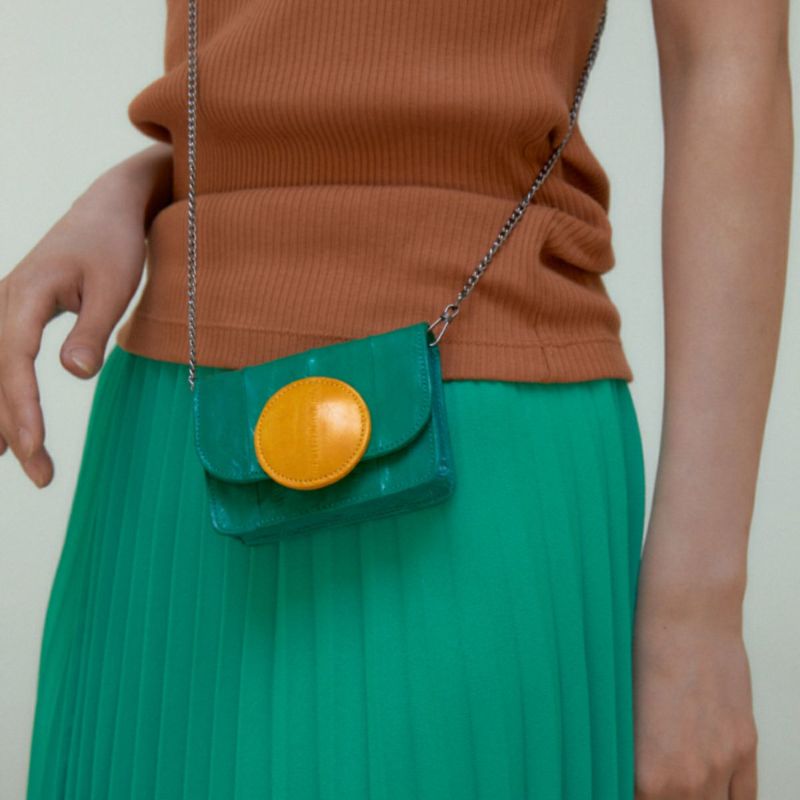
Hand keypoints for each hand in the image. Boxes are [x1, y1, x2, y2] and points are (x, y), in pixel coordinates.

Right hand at [0, 172, 147, 486]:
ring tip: (16, 465)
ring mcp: (6, 309)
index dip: (21, 406)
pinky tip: (4, 433)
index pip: (14, 359)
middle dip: (14, 427)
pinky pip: (2, 363)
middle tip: (42, 476)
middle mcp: (4, 303)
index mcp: (25, 294)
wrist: (108, 210)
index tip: (34, 446)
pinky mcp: (17, 317)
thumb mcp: (113, 286)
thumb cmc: (115, 245)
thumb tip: (76, 374)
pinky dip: (2, 397)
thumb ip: (94, 329)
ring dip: (3, 418)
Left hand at [633, 587, 757, 798]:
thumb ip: (625, 758)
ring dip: (692, 799)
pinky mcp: (744, 746)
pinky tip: (707, 793)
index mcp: (648, 774)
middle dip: (659, 798)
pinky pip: (743, 799)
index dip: (632, 794)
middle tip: (647, 784)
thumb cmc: (640, 653)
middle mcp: (688, 777)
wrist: (686, 615)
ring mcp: (721, 764)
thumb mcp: (616, 713)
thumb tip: (622, 776)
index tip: (628, 785)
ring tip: (674, 783)